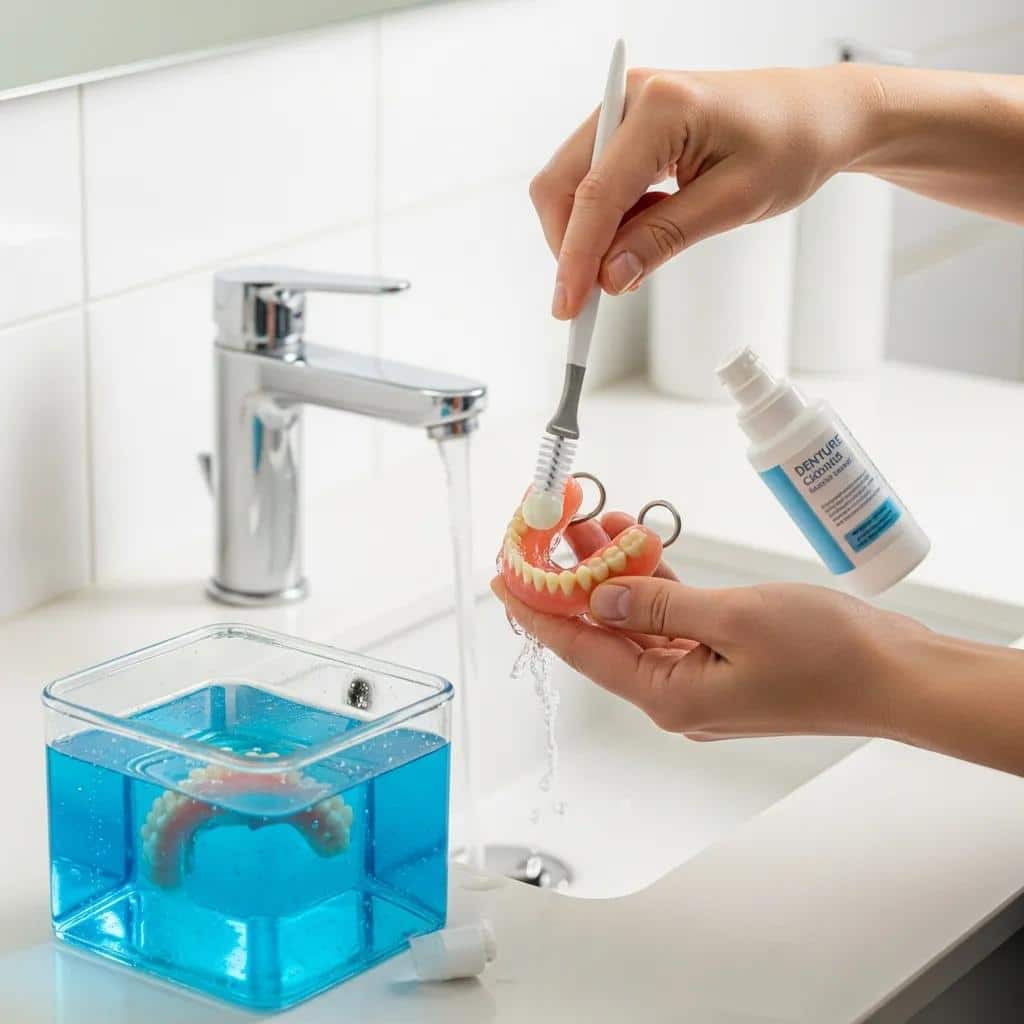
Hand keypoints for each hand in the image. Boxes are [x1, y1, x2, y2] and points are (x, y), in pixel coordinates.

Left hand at [492, 510, 931, 741]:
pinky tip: (638, 540)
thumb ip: (658, 605)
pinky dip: (654, 581)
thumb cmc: (828, 654)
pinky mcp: (723, 659)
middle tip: (544, 534)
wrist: (897, 674)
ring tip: (588, 521)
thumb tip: (599, 597)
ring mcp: (700, 678)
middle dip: (572, 581)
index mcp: (669, 698)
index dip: (537, 611)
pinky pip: (672, 618)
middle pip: (603, 633)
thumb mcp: (733, 619)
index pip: (581, 651)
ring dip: (613, 572)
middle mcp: (676, 695)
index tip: (501, 578)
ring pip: (637, 619)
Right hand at [532, 64, 871, 318]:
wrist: (817, 115)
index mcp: (661, 107)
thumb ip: (664, 239)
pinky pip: (594, 183)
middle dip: (572, 246)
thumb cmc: (790, 144)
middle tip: (594, 296)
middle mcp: (631, 98)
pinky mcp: (627, 128)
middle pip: (562, 185)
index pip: (596, 195)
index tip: (568, 307)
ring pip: (571, 187)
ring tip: (640, 257)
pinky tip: (647, 228)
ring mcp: (624, 110)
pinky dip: (608, 220)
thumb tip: (609, 277)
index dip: (575, 257)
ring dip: (591, 235)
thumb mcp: (733, 202)